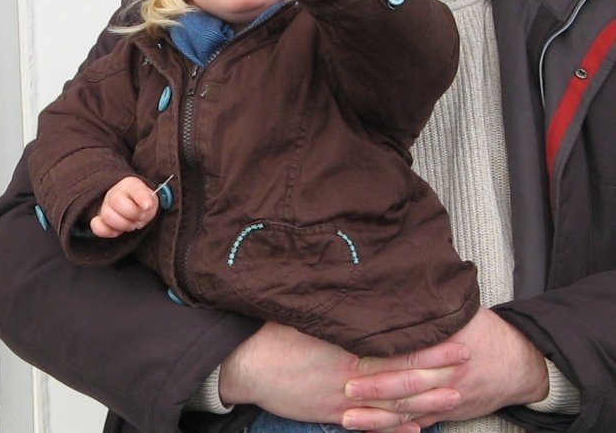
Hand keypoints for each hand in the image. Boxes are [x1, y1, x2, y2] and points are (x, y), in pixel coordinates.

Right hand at [90, 176, 157, 237]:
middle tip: (140, 218)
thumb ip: (149, 202)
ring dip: (123, 224)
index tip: (148, 206)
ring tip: (132, 224)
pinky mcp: (99, 220)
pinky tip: (117, 231)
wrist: (130, 208)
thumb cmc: (141, 203)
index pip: (135, 188)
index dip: (142, 198)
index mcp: (130, 185)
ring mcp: (104, 206)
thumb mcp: (151, 200)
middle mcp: (114, 193)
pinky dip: (108, 231)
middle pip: (117, 201)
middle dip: (132, 214)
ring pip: (107, 215)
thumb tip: (146, 206)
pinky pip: (97, 226)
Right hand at [218, 322, 469, 431]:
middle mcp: (351, 376)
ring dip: (425, 402)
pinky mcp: (333, 416)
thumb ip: (339, 310)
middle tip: (467, 359)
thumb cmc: (275, 333)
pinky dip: (396, 430)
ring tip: (454, 397)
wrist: (247, 366)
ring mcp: (344, 400)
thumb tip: (363, 293)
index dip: (427, 342)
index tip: (452, 333)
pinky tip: (418, 431)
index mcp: (347, 346)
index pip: (396, 346)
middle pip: (402, 375)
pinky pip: (371, 426)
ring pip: (392, 405)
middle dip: (437, 369)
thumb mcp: (307, 313)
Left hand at [341, 308, 549, 431]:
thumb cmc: (488, 331)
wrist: (522, 364)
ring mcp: (448, 397)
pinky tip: (373, 430)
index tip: (355, 356)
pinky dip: (396, 429)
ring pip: (408, 411)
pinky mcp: (450, 412)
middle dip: (374, 389)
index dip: (383, 356)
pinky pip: (419, 423)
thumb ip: (435, 308)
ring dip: (378, 417)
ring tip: (348, 418)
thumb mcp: (464, 312)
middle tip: (345, 388)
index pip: (410, 352)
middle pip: (406, 384)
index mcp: (448, 345)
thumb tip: (404, 288)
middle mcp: (447, 374)